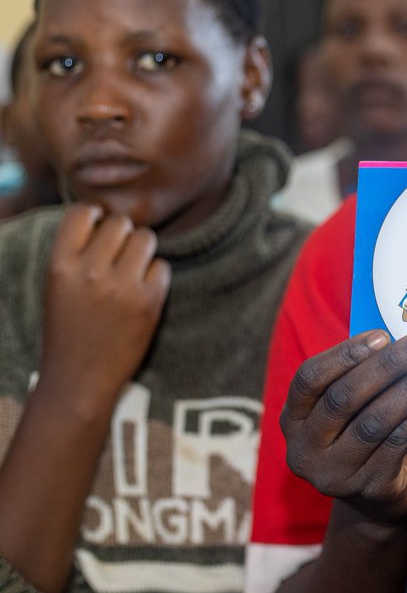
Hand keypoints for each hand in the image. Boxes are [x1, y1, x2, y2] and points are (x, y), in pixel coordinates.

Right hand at [41, 204, 170, 403]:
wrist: (80, 380)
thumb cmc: (68, 331)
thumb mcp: (57, 288)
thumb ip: (77, 254)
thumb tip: (106, 219)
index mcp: (60, 266)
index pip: (82, 213)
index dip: (94, 216)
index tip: (99, 226)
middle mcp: (91, 272)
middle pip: (120, 223)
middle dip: (123, 234)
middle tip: (119, 255)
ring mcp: (122, 286)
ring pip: (145, 238)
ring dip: (143, 249)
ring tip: (133, 269)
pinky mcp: (150, 301)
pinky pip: (162, 266)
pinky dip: (156, 276)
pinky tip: (143, 292)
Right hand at [280, 330, 406, 523]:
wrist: (376, 498)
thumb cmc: (363, 434)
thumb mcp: (351, 407)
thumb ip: (363, 374)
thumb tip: (403, 337)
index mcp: (294, 419)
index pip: (308, 379)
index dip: (344, 355)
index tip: (382, 336)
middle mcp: (304, 449)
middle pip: (343, 399)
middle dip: (387, 366)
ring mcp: (334, 473)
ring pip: (374, 421)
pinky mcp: (368, 486)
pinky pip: (398, 441)